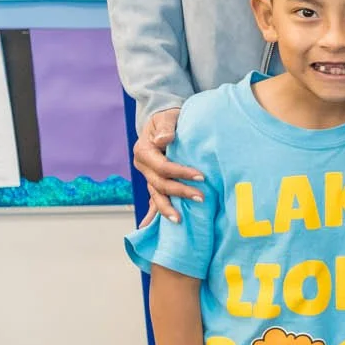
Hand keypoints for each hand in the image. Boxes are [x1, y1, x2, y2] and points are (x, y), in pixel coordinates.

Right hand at [133, 108, 202, 223]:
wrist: (162, 121)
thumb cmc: (167, 118)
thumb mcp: (167, 117)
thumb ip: (166, 127)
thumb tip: (164, 139)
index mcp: (144, 151)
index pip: (163, 167)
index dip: (181, 173)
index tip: (201, 177)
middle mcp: (143, 166)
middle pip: (160, 184)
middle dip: (180, 192)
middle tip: (202, 198)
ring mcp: (147, 175)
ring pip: (155, 195)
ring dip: (168, 208)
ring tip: (180, 220)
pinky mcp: (153, 181)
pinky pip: (153, 198)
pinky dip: (153, 212)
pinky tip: (148, 227)